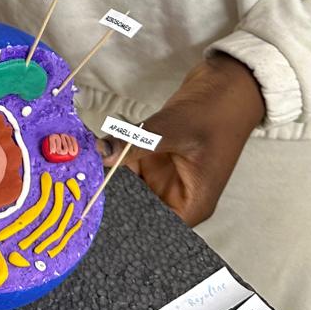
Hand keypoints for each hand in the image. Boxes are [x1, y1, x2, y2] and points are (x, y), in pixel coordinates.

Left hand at [100, 54, 265, 227]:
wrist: (228, 82)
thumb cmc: (216, 112)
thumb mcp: (173, 130)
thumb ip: (136, 143)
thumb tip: (102, 153)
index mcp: (191, 204)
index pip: (153, 227)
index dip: (126, 224)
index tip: (97, 212)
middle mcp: (177, 195)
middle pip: (136, 207)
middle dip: (111, 194)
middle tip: (82, 183)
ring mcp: (165, 174)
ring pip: (128, 183)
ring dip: (109, 171)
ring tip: (84, 161)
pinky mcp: (156, 155)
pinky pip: (128, 160)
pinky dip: (115, 152)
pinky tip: (98, 144)